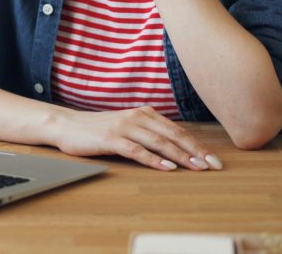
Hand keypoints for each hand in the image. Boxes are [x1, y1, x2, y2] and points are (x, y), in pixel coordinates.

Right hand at [51, 105, 221, 170]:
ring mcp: (124, 126)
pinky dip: (154, 159)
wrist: (67, 125)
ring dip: (180, 156)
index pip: (178, 131)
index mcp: (144, 113)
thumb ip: (148, 132)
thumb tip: (176, 148)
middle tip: (214, 166)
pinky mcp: (111, 138)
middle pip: (174, 135)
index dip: (198, 145)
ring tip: (196, 168)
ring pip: (159, 142)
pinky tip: (167, 168)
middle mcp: (137, 117)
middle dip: (196, 151)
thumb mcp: (128, 126)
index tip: (214, 159)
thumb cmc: (98, 129)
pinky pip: (137, 150)